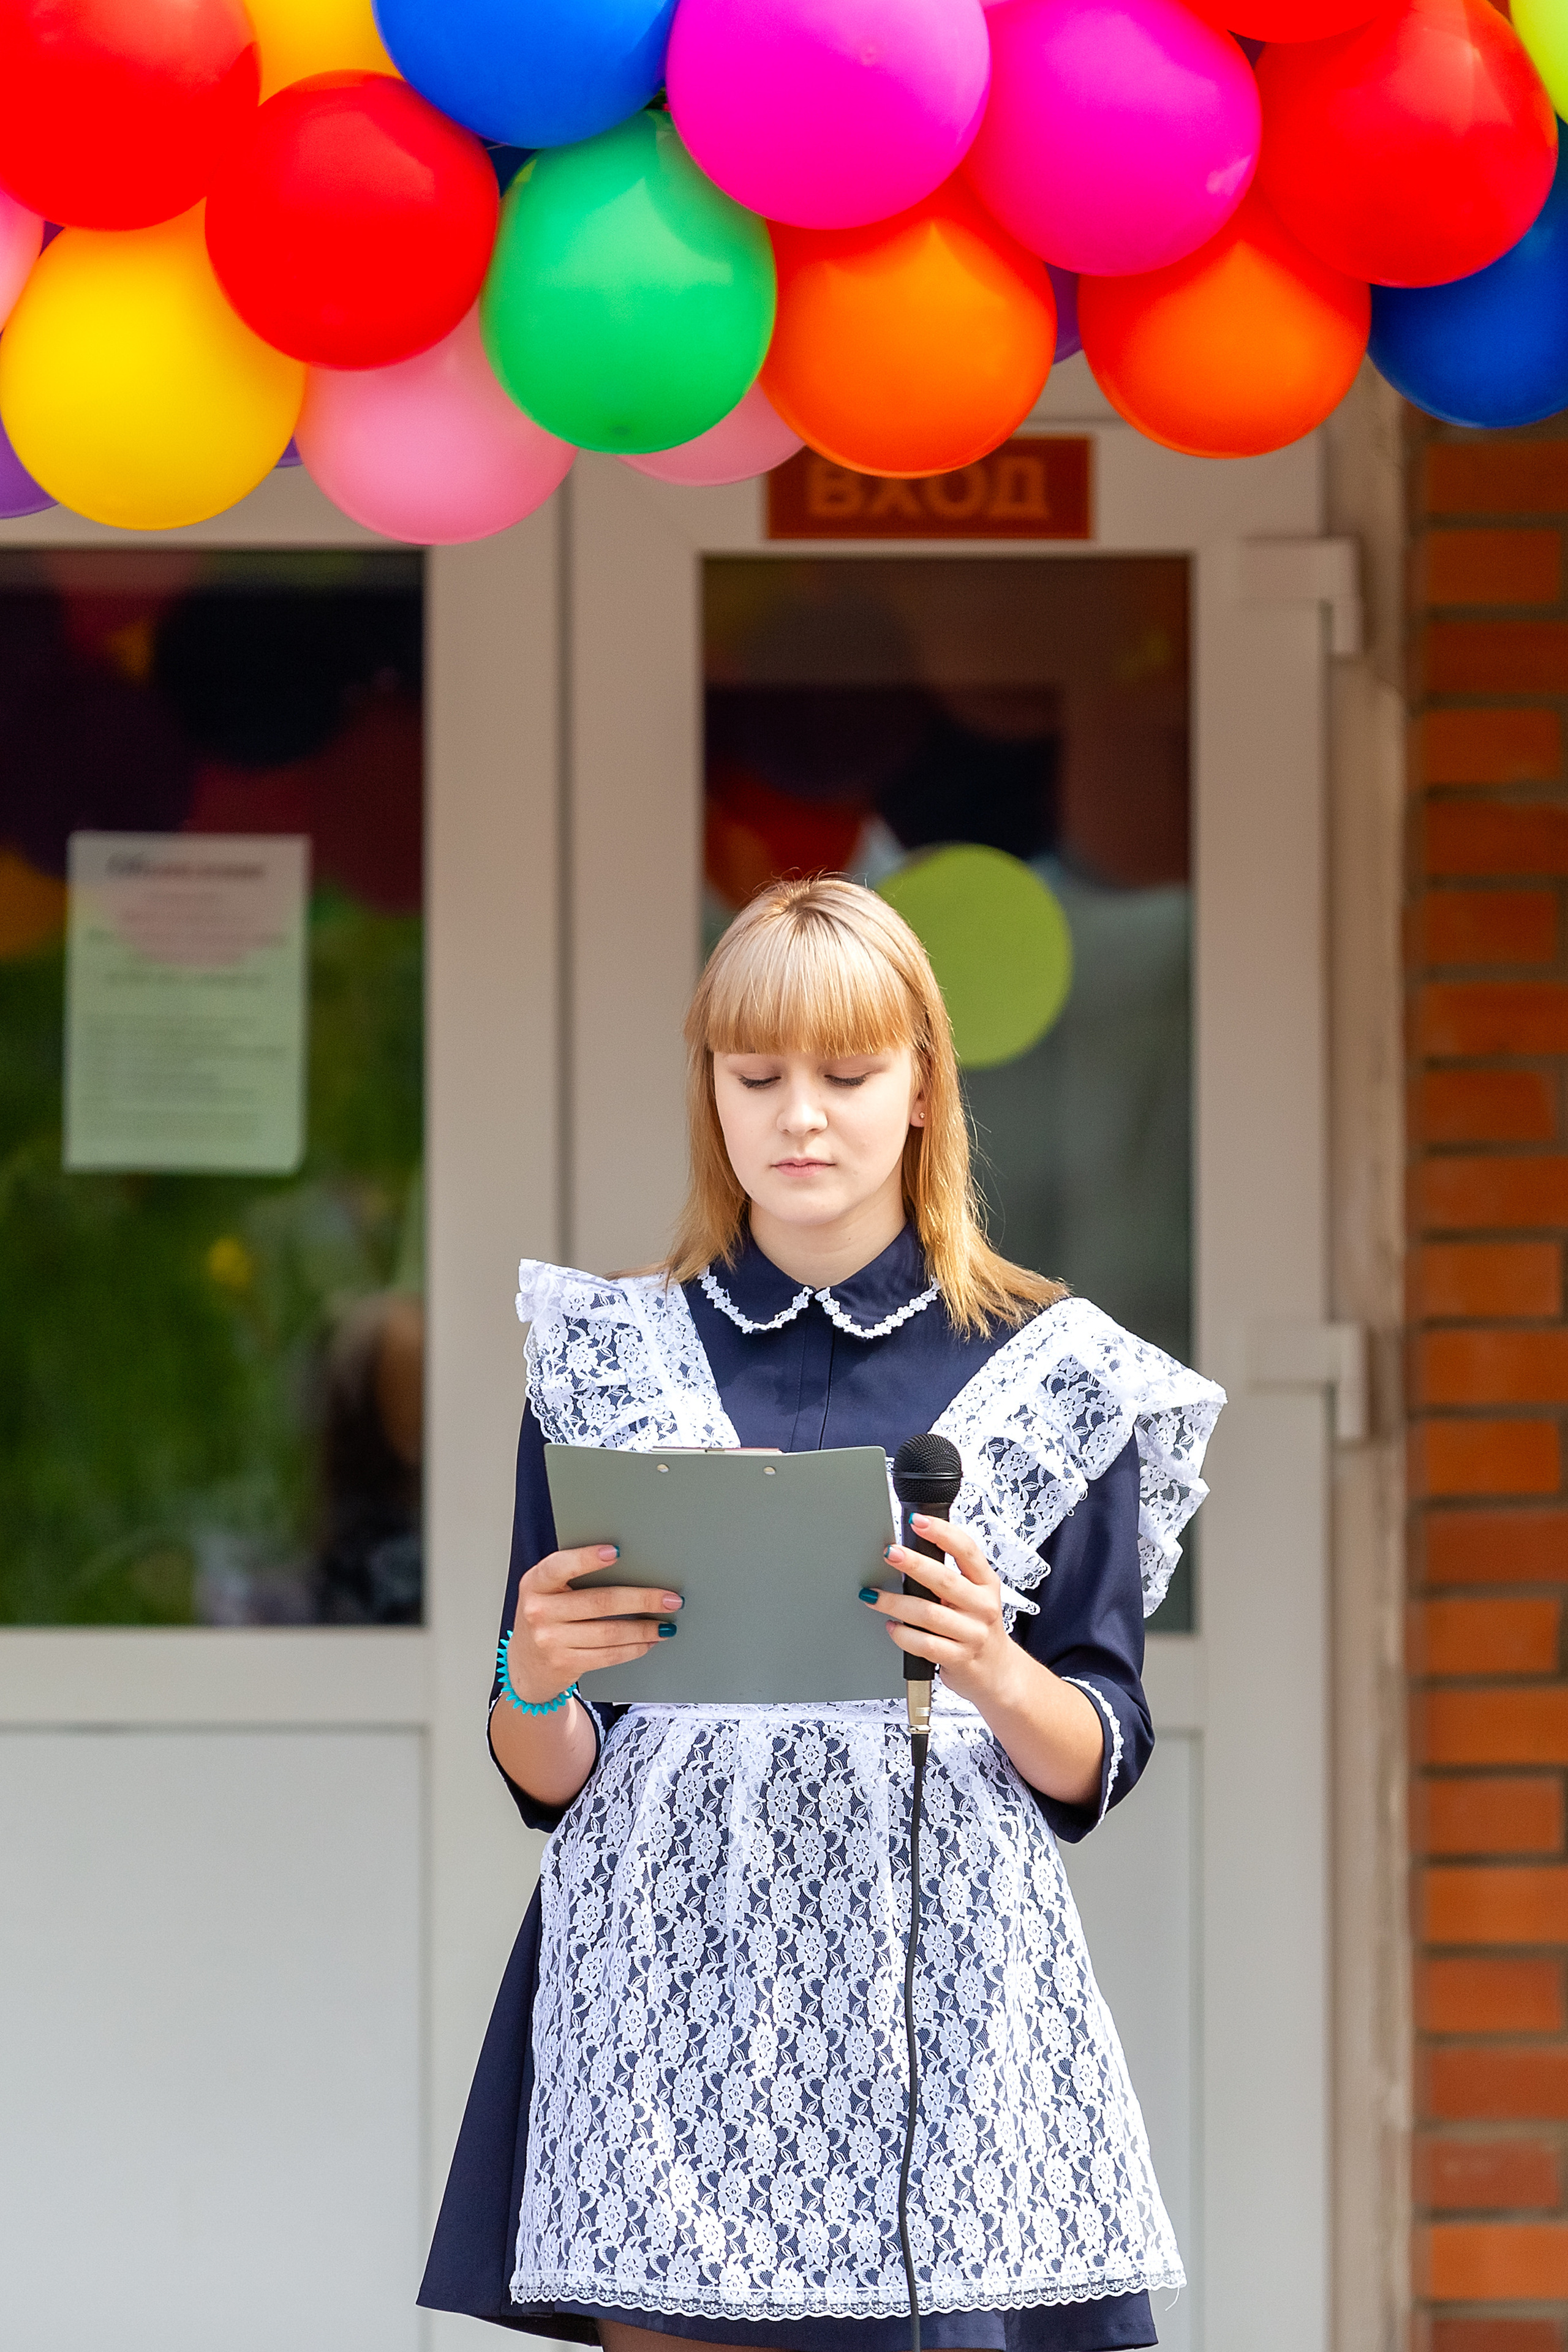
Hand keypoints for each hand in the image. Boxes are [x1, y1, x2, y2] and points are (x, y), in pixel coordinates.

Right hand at [509, 1546, 680, 1701]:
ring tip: (666, 1624)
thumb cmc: (546, 1617)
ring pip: (609, 1632)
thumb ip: (571, 1577)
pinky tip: (648, 1641)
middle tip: (671, 1598)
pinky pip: (607, 1655)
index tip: (617, 1551)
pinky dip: (633, 1648)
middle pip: (599, 1602)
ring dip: (644, 1628)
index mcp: (535, 1583)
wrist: (526, 1666)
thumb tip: (629, 1565)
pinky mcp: (564, 1664)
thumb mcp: (547, 1592)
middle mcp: (539, 1611)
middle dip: (642, 1599)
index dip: (588, 1558)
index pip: (560, 1566)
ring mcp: (550, 1640)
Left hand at [862, 1514, 1021, 1709]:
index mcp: (986, 1584)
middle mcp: (983, 1607)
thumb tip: (910, 1550)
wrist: (998, 1672)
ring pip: (928, 1613)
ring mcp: (973, 1634)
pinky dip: (903, 1635)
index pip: (967, 1550)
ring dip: (895, 1603)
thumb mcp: (976, 1596)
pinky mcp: (959, 1659)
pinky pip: (925, 1644)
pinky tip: (892, 1627)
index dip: (942, 1532)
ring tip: (873, 1596)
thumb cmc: (977, 1628)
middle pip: (944, 1580)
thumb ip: (952, 1576)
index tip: (918, 1521)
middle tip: (889, 1553)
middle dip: (913, 1563)